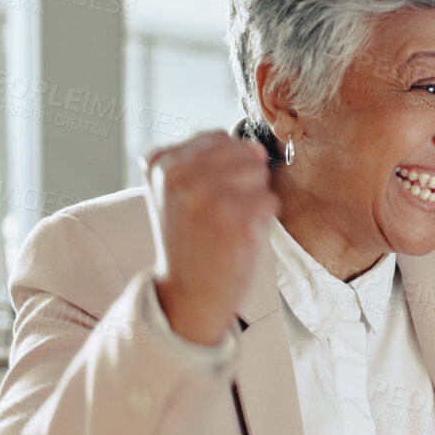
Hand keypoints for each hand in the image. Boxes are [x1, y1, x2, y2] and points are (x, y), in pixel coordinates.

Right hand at [143, 131, 278, 346]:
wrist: (187, 296)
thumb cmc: (191, 242)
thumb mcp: (178, 192)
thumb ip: (208, 159)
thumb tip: (257, 148)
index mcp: (162, 163)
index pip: (219, 138)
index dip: (224, 170)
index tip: (203, 201)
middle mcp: (181, 175)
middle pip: (244, 152)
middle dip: (242, 182)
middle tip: (218, 217)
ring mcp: (208, 196)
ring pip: (260, 173)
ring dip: (253, 201)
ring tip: (227, 226)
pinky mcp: (237, 218)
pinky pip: (271, 201)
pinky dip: (262, 222)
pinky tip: (237, 239)